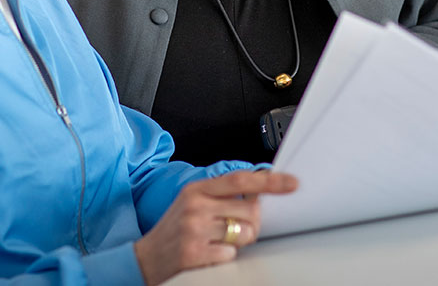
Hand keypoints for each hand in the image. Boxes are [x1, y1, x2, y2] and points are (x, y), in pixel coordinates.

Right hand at [133, 170, 297, 284]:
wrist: (145, 258)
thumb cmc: (175, 230)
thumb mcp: (193, 203)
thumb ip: (223, 195)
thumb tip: (260, 192)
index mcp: (197, 189)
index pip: (240, 179)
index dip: (269, 181)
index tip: (291, 183)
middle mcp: (195, 206)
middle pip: (249, 211)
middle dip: (252, 223)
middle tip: (236, 229)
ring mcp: (195, 230)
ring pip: (244, 233)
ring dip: (239, 242)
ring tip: (219, 242)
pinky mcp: (195, 253)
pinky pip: (231, 255)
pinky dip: (226, 258)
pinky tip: (210, 255)